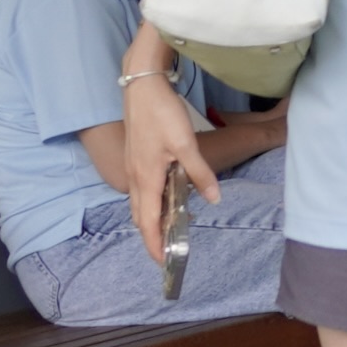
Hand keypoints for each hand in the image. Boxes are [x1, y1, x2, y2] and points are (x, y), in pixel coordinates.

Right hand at [119, 63, 217, 267]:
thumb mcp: (186, 144)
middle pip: (140, 215)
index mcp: (145, 178)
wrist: (142, 84)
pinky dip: (151, 200)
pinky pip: (141, 187)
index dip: (153, 243)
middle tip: (169, 249)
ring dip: (152, 217)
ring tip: (170, 227)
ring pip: (139, 201)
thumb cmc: (162, 113)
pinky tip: (167, 195)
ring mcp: (133, 165)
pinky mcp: (135, 156)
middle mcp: (134, 176)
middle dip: (152, 234)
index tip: (162, 262)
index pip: (148, 221)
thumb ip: (200, 173)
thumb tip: (214, 200)